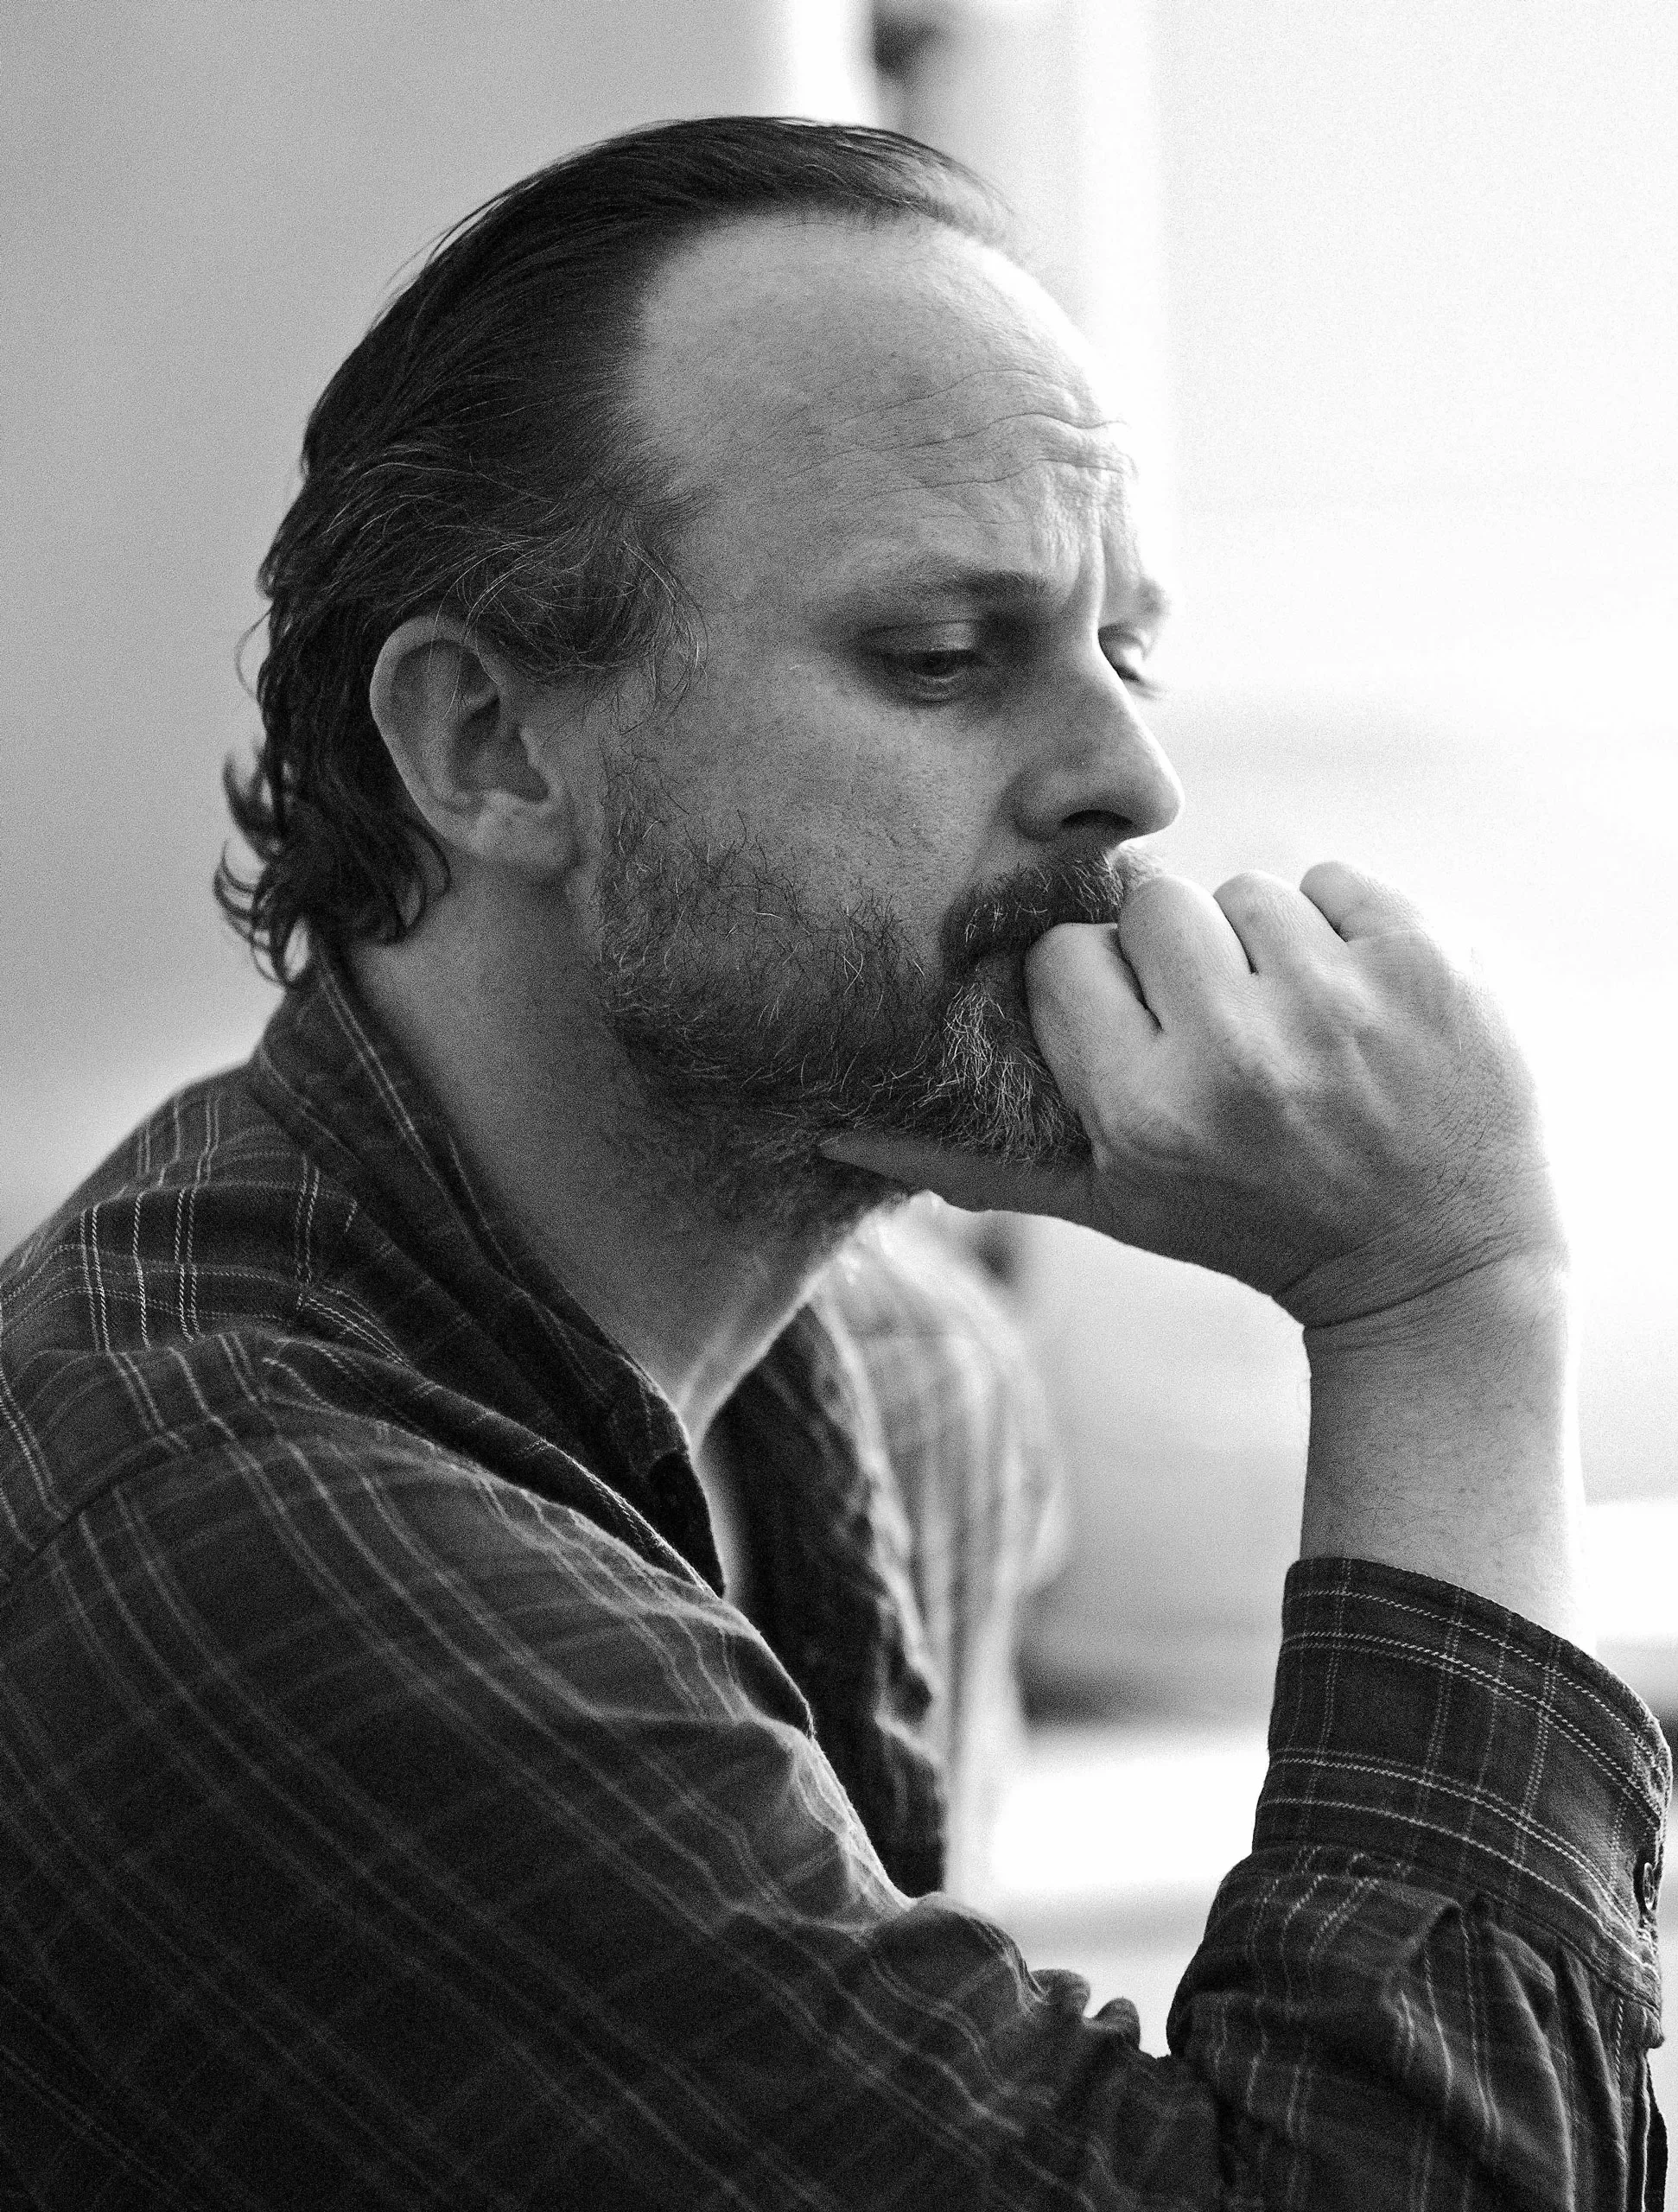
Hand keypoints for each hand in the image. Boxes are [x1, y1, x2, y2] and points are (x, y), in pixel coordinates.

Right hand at [826, 861, 1565, 1332]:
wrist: (1436, 1263)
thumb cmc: (1249, 1224)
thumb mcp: (1108, 1206)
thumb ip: (973, 1163)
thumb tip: (830, 1133)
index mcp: (1145, 1113)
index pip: (1064, 958)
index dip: (1098, 989)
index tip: (1142, 1036)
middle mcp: (1240, 1057)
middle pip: (1152, 903)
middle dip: (1183, 956)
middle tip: (1228, 1029)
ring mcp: (1344, 1006)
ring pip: (1247, 887)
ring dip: (1267, 946)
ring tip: (1300, 1030)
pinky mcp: (1429, 964)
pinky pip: (1336, 878)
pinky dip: (1346, 930)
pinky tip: (1362, 1010)